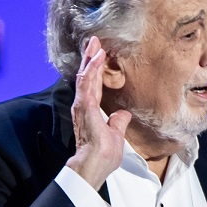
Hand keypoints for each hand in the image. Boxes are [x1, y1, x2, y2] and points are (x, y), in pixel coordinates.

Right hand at [67, 36, 130, 188]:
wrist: (94, 165)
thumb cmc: (103, 155)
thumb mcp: (115, 136)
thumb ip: (117, 123)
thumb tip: (123, 115)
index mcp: (90, 110)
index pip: (93, 84)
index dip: (96, 69)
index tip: (100, 54)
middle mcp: (83, 105)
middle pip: (87, 76)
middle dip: (91, 58)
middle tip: (95, 40)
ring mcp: (82, 105)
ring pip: (86, 75)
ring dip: (91, 59)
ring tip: (95, 43)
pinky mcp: (84, 106)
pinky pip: (87, 83)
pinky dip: (93, 68)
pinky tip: (98, 57)